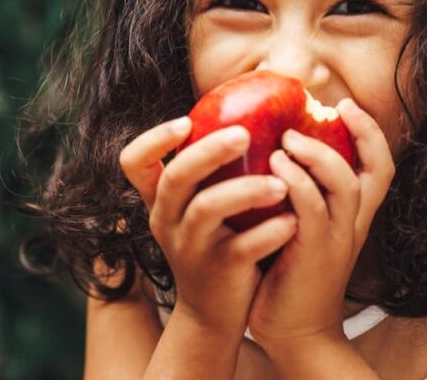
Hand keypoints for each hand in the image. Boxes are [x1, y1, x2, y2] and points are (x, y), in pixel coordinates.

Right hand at [119, 117, 298, 335]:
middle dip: (209, 151)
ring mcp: (190, 247)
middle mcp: (168, 220)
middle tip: (244, 133)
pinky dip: (269, 232)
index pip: (133, 162)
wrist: (215, 313)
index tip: (185, 121)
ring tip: (281, 184)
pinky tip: (293, 221)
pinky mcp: (219, 271)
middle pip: (177, 177)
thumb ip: (211, 170)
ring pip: (208, 209)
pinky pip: (243, 247)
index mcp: (161, 200)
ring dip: (246, 190)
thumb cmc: (218, 241)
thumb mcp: (201, 207)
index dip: (153, 139)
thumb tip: (248, 112)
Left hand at [246, 98, 395, 350]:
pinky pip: (311, 208)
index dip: (371, 133)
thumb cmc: (290, 275)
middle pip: (377, 169)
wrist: (294, 334)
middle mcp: (353, 225)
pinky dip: (296, 181)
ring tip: (288, 136)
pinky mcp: (313, 253)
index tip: (347, 106)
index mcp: (354, 217)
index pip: (381, 167)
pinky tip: (274, 164)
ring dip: (318, 153)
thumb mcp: (302, 228)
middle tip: (328, 107)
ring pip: (346, 183)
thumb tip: (273, 148)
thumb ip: (299, 194)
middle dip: (360, 131)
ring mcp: (337, 239)